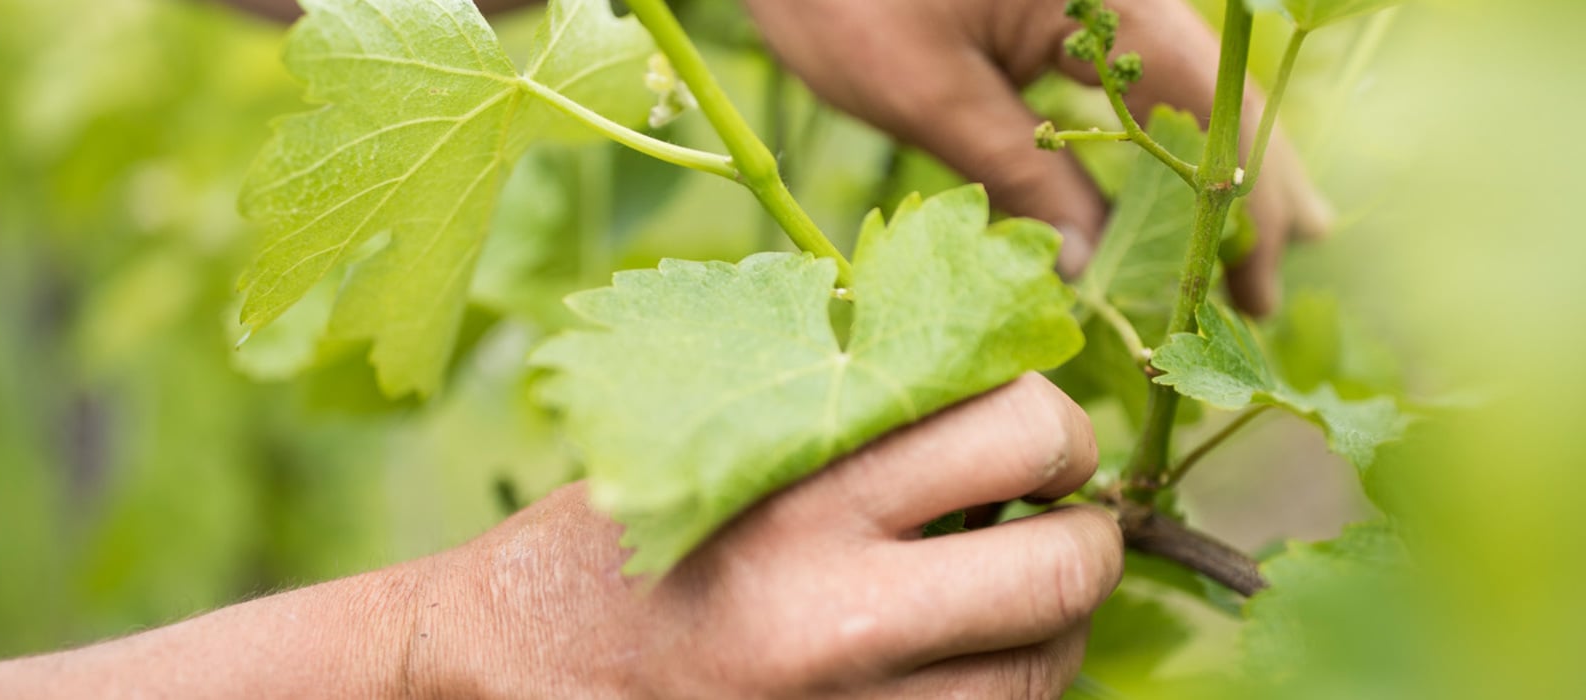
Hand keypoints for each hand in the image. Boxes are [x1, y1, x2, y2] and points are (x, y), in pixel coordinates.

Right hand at [409, 374, 1121, 696]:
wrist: (497, 681)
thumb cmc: (607, 546)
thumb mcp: (705, 442)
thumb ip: (838, 407)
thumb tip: (985, 366)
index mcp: (796, 500)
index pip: (1014, 433)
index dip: (1059, 426)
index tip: (1043, 438)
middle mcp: (834, 622)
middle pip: (1063, 571)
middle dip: (1088, 536)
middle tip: (1063, 519)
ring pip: (1044, 674)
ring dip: (1052, 628)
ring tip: (1009, 597)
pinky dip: (1002, 694)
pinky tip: (964, 663)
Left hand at [743, 0, 1332, 312]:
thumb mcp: (924, 94)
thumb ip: (1018, 177)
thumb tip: (1090, 268)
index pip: (1208, 112)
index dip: (1238, 210)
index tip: (1251, 293)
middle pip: (1218, 90)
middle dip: (1251, 183)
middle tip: (1278, 275)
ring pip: (1183, 77)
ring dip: (1214, 157)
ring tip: (1262, 230)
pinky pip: (1132, 65)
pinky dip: (1158, 126)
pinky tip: (1164, 174)